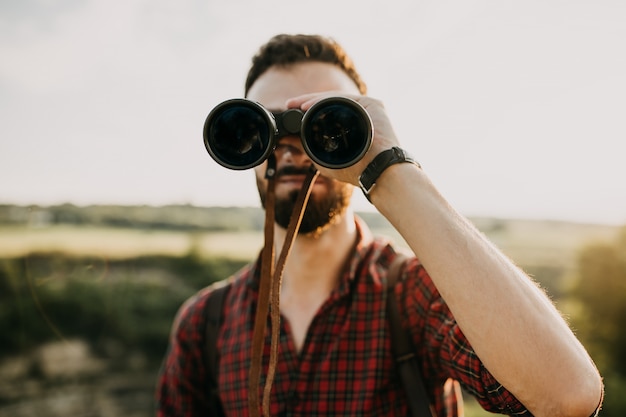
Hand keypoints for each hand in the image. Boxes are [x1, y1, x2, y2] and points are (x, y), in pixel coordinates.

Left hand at [286, 92, 401, 185]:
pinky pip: (344, 99)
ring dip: (314, 100)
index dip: (308, 108)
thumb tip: (285, 140)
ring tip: (297, 105)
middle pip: (330, 102)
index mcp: (351, 122)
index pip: (327, 110)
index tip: (290, 109)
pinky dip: (325, 101)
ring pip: (336, 98)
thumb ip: (305, 147)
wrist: (378, 172)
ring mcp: (367, 107)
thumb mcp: (324, 157)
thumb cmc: (356, 169)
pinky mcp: (372, 104)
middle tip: (289, 104)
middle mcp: (360, 112)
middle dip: (308, 101)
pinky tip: (310, 106)